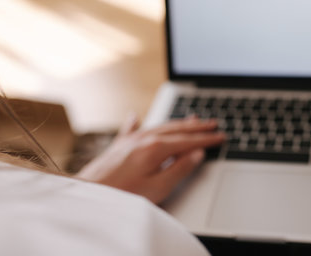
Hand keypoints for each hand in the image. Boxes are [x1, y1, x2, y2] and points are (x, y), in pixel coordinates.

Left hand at [77, 115, 224, 203]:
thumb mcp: (159, 187)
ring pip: (160, 126)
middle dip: (197, 127)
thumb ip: (180, 169)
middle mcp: (144, 138)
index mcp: (156, 148)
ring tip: (191, 118)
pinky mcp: (118, 145)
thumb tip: (196, 155)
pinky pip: (131, 128)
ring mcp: (130, 140)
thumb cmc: (124, 194)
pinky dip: (137, 122)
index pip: (189, 141)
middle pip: (177, 129)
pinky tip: (136, 116)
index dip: (207, 139)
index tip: (221, 137)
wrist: (89, 194)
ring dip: (178, 123)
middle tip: (213, 123)